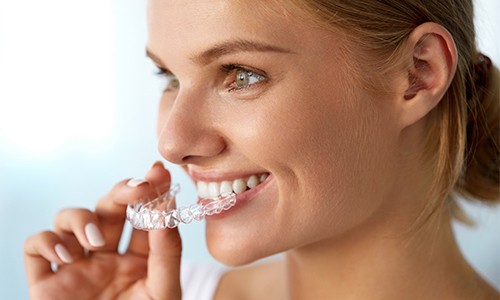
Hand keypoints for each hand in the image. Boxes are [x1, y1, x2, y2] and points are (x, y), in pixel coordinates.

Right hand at [24, 162, 181, 299]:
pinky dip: (47, 241)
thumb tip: (166, 211)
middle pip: (108, 207)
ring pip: (69, 218)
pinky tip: (67, 255)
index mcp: (138, 258)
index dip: (151, 191)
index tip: (159, 172)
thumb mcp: (163, 292)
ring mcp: (75, 267)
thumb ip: (166, 254)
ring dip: (82, 218)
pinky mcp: (46, 282)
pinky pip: (35, 246)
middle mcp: (106, 257)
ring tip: (98, 241)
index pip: (143, 215)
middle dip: (122, 191)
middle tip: (138, 189)